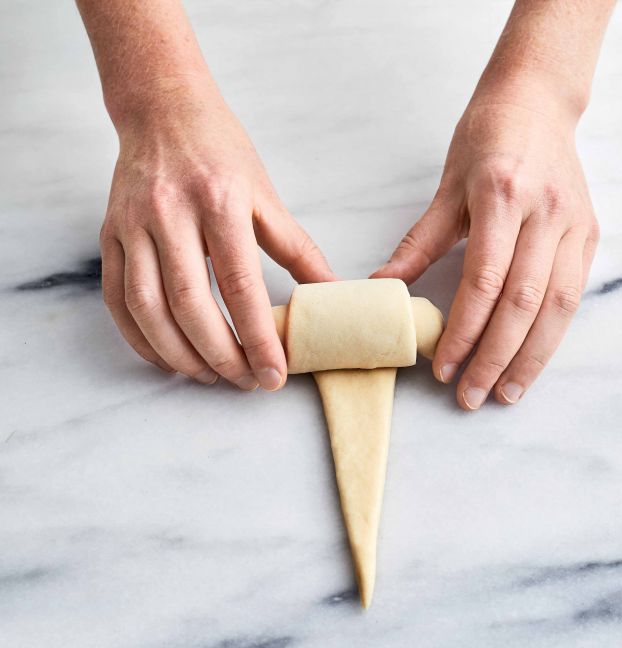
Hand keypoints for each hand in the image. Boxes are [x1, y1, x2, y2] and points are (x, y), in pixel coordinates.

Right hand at [100, 82, 334, 389]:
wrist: (162, 110)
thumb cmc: (221, 152)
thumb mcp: (266, 195)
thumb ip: (298, 249)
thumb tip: (331, 292)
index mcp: (219, 202)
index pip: (241, 286)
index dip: (259, 338)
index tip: (274, 374)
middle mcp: (170, 213)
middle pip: (190, 305)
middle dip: (220, 356)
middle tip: (244, 382)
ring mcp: (131, 225)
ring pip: (147, 308)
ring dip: (178, 354)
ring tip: (209, 376)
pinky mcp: (108, 235)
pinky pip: (116, 299)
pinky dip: (141, 338)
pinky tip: (168, 356)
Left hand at [373, 99, 598, 409]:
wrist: (537, 101)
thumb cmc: (486, 139)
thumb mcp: (446, 187)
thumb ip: (418, 242)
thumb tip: (381, 287)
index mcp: (501, 197)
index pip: (484, 282)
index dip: (463, 332)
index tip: (443, 368)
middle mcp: (544, 214)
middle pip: (522, 304)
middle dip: (494, 358)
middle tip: (471, 396)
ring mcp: (573, 225)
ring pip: (556, 308)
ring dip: (530, 358)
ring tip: (506, 394)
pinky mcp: (589, 234)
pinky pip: (573, 295)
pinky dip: (552, 334)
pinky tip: (532, 360)